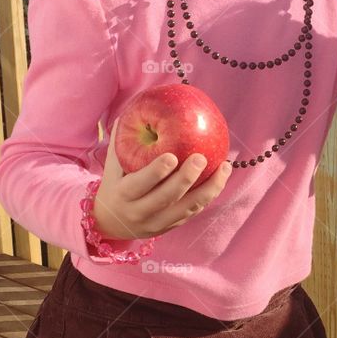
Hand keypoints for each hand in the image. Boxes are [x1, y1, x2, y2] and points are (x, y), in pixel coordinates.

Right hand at [90, 115, 232, 240]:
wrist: (112, 223)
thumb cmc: (115, 184)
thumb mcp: (113, 166)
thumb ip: (122, 141)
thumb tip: (133, 111)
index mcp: (123, 195)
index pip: (140, 184)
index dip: (156, 172)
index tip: (172, 156)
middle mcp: (140, 212)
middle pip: (167, 198)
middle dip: (186, 179)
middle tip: (201, 158)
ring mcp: (157, 223)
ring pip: (187, 209)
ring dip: (209, 189)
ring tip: (224, 167)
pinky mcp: (172, 227)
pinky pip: (193, 211)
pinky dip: (209, 195)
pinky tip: (221, 177)